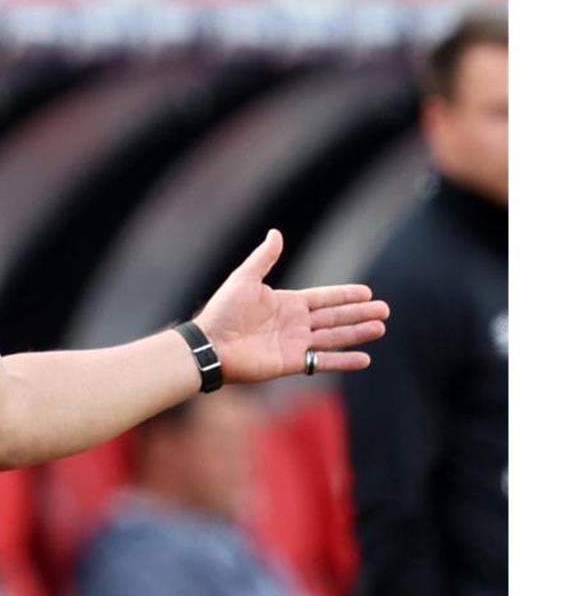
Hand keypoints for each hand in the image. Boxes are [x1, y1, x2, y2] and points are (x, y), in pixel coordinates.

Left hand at [194, 229, 388, 384]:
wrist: (210, 343)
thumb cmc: (223, 310)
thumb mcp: (245, 278)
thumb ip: (264, 257)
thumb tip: (276, 233)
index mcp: (286, 303)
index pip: (324, 298)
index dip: (345, 295)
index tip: (368, 292)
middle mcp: (294, 323)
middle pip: (334, 317)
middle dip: (359, 313)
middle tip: (385, 310)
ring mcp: (294, 343)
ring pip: (334, 337)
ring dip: (357, 333)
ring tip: (380, 328)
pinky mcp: (291, 362)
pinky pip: (323, 361)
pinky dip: (344, 361)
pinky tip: (364, 358)